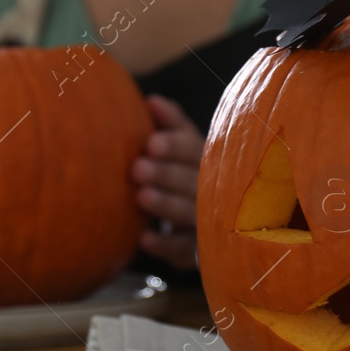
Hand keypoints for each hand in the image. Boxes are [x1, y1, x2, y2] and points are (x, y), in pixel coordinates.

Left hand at [131, 95, 202, 271]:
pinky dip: (164, 245)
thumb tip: (151, 101)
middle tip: (138, 168)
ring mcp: (205, 221)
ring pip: (188, 213)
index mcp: (206, 159)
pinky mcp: (195, 250)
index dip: (174, 146)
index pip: (194, 149)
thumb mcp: (183, 143)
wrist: (209, 218)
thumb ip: (170, 122)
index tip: (150, 143)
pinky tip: (144, 238)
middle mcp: (211, 189)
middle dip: (166, 174)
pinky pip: (182, 249)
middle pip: (191, 181)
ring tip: (141, 197)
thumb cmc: (185, 169)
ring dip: (165, 205)